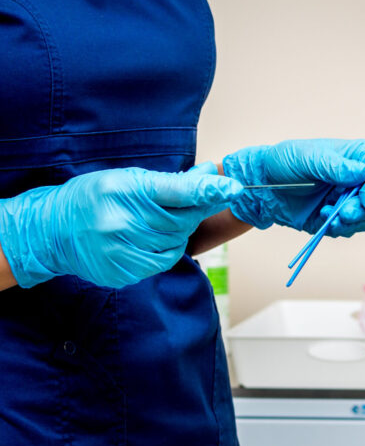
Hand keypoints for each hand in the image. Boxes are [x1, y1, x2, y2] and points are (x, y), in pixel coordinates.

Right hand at [0, 166, 241, 288]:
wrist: (51, 231)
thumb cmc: (93, 198)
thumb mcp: (126, 179)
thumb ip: (170, 181)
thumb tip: (210, 172)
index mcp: (123, 191)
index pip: (175, 191)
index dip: (207, 190)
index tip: (232, 187)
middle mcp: (121, 222)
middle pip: (181, 220)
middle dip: (190, 212)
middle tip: (184, 204)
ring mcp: (120, 251)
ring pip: (175, 242)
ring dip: (176, 232)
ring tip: (153, 222)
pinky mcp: (122, 272)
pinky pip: (162, 261)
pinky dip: (165, 249)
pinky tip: (149, 239)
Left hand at [221, 138, 364, 235]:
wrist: (263, 186)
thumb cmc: (284, 162)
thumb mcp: (308, 158)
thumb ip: (335, 166)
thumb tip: (364, 171)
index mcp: (354, 157)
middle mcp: (356, 179)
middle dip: (363, 209)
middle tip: (345, 213)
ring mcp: (347, 199)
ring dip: (352, 222)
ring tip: (331, 218)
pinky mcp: (337, 217)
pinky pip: (349, 229)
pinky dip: (341, 228)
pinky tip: (325, 220)